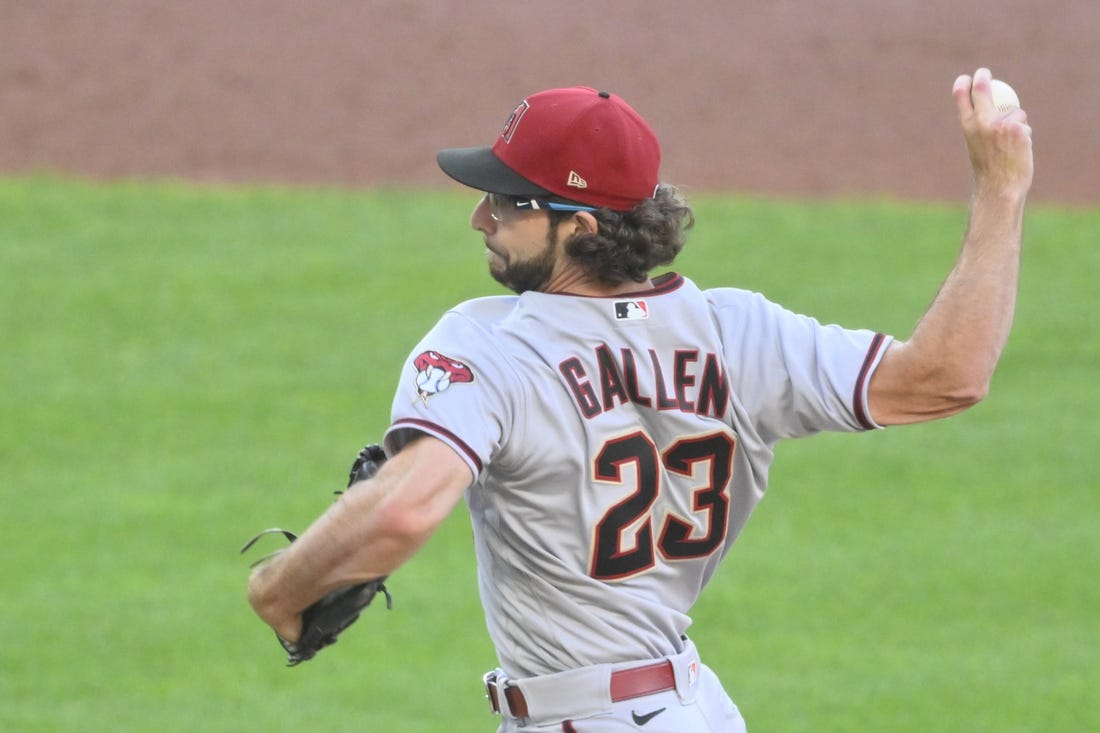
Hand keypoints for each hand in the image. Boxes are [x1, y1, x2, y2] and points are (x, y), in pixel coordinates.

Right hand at [953, 68, 1033, 198]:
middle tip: (983, 73)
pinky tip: (1019, 150)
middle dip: (982, 76)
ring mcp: (1000, 123)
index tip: (967, 79)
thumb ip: (981, 127)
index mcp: (968, 127)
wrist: (998, 188)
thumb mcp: (976, 146)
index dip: (964, 84)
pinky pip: (1024, 125)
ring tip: (1010, 145)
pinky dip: (1024, 135)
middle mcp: (982, 122)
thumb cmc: (987, 171)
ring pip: (1014, 112)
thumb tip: (993, 109)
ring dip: (1016, 122)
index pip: (962, 97)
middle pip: (982, 88)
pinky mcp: (1018, 128)